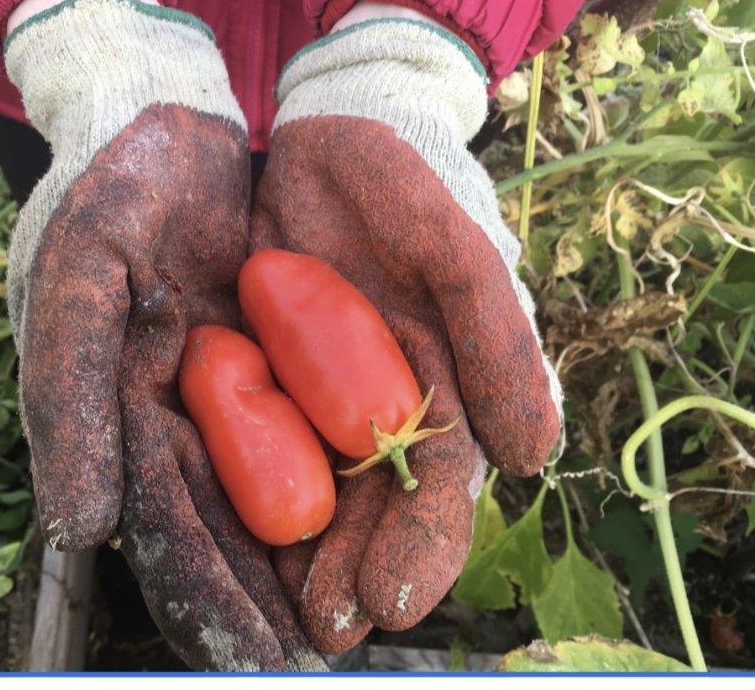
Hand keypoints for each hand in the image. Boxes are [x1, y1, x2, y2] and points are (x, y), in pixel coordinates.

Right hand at [4, 0, 324, 669]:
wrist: (161, 125)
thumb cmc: (104, 198)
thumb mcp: (73, 283)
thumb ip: (65, 400)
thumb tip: (74, 527)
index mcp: (127, 417)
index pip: (168, 527)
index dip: (206, 596)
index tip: (250, 660)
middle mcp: (190, 417)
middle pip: (239, 526)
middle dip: (279, 594)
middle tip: (325, 654)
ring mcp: (246, 387)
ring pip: (294, 486)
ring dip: (331, 550)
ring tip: (376, 608)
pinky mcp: (297, 350)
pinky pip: (335, 419)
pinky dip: (364, 469)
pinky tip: (395, 515)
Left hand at [252, 16, 561, 650]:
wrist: (328, 126)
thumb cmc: (404, 183)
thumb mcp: (453, 250)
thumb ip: (496, 340)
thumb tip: (535, 457)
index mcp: (437, 387)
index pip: (435, 489)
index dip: (420, 548)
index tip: (390, 601)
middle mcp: (374, 404)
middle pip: (365, 508)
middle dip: (349, 570)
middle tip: (323, 629)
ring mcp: (311, 391)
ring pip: (305, 489)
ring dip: (293, 555)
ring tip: (274, 614)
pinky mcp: (253, 366)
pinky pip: (241, 437)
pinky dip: (234, 489)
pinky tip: (218, 533)